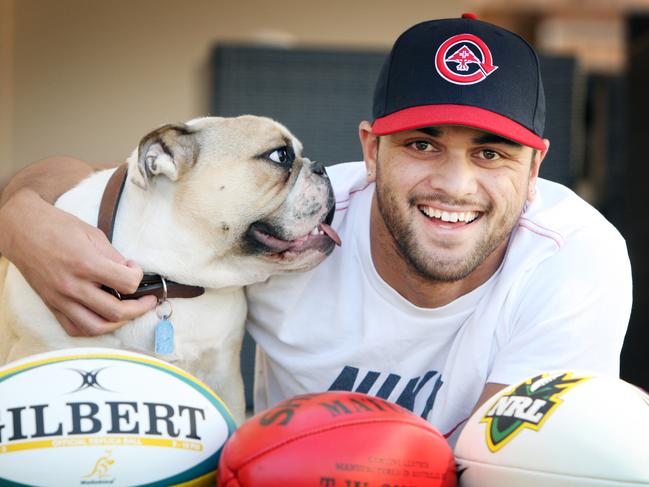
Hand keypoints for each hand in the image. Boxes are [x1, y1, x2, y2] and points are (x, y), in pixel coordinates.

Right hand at [0, 189, 156, 335]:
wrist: (22, 229)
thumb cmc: (59, 227)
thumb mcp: (93, 234)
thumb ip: (113, 256)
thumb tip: (129, 273)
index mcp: (86, 264)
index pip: (127, 283)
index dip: (138, 276)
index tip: (134, 267)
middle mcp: (73, 286)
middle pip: (116, 311)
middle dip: (139, 308)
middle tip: (148, 300)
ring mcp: (60, 299)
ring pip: (96, 327)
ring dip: (118, 323)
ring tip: (129, 313)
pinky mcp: (52, 305)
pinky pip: (74, 328)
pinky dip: (93, 328)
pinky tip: (104, 318)